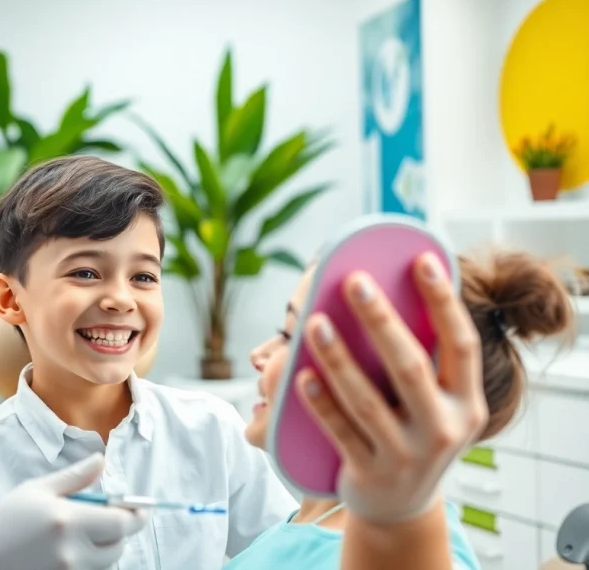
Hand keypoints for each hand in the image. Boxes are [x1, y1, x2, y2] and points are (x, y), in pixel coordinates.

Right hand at [0, 454, 146, 569]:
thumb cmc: (3, 520)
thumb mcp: (37, 489)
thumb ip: (75, 478)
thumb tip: (102, 461)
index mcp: (68, 521)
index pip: (121, 523)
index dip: (136, 516)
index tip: (139, 509)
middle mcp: (72, 553)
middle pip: (118, 547)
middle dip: (117, 532)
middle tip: (104, 519)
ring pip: (105, 564)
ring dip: (102, 550)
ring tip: (78, 535)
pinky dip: (88, 563)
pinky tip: (67, 551)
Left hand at [297, 252, 488, 521]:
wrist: (401, 506)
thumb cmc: (415, 434)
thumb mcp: (438, 404)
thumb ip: (427, 361)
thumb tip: (391, 291)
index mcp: (468, 403)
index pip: (461, 345)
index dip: (443, 302)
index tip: (421, 261)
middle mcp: (444, 430)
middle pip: (410, 367)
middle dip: (380, 321)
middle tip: (353, 281)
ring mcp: (406, 456)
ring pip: (366, 401)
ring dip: (337, 359)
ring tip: (312, 323)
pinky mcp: (370, 472)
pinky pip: (339, 432)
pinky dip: (319, 403)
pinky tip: (299, 375)